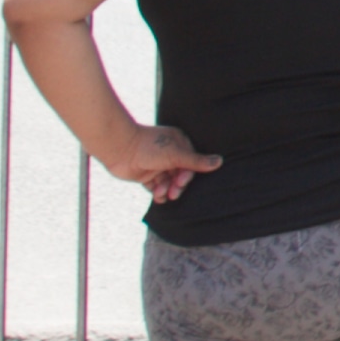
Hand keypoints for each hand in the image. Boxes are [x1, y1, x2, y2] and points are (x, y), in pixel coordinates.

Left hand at [99, 123, 219, 201]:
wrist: (119, 149)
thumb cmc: (149, 147)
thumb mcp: (176, 154)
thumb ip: (197, 161)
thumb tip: (220, 161)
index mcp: (179, 143)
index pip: (191, 162)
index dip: (187, 174)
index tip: (181, 182)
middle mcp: (169, 154)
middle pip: (180, 174)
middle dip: (177, 185)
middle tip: (174, 193)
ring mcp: (157, 164)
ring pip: (168, 181)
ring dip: (166, 189)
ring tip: (161, 194)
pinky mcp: (145, 174)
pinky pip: (155, 186)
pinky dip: (157, 192)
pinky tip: (157, 197)